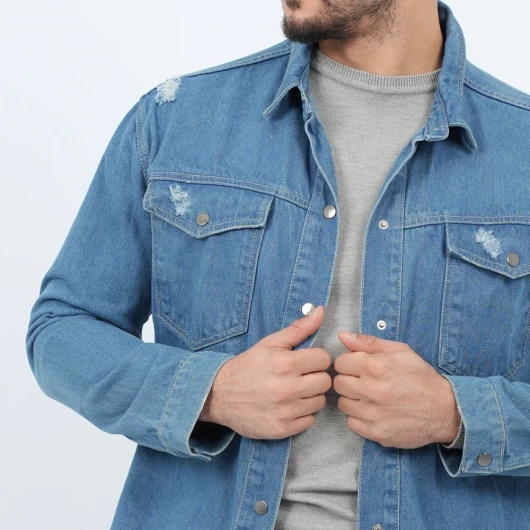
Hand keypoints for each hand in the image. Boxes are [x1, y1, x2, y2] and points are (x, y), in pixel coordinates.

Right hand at [199, 305, 331, 439]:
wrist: (219, 394)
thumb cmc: (248, 366)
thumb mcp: (270, 343)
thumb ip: (299, 328)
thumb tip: (320, 310)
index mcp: (286, 363)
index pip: (324, 359)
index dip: (315, 358)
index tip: (304, 361)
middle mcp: (287, 388)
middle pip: (325, 382)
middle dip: (314, 377)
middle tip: (299, 376)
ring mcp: (285, 411)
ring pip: (319, 402)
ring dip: (309, 396)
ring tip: (293, 391)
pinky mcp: (282, 429)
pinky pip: (309, 421)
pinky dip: (301, 414)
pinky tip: (288, 406)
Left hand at [333, 332, 460, 448]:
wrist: (444, 410)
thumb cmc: (421, 377)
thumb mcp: (400, 351)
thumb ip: (368, 342)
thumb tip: (342, 336)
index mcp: (375, 367)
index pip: (340, 363)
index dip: (348, 363)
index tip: (358, 367)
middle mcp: (371, 390)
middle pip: (338, 383)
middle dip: (348, 380)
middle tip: (363, 382)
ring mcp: (372, 414)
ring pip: (343, 404)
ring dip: (353, 399)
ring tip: (369, 397)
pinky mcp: (375, 432)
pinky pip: (351, 423)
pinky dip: (359, 417)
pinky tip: (373, 412)